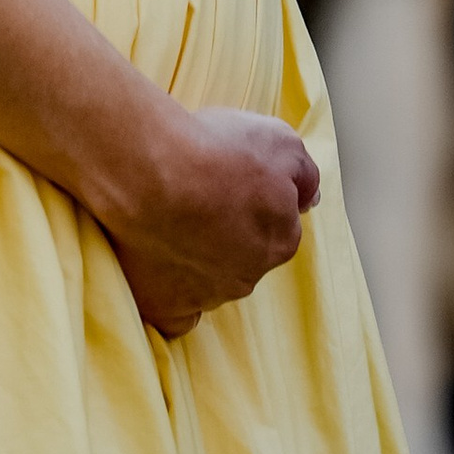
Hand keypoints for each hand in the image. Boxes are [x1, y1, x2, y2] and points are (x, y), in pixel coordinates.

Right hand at [101, 101, 320, 337]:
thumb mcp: (279, 141)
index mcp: (280, 240)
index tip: (229, 179)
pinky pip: (176, 312)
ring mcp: (206, 297)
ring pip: (209, 282)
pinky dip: (171, 295)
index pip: (277, 226)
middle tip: (197, 196)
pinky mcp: (165, 309)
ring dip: (196, 259)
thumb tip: (308, 197)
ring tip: (166, 219)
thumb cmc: (212, 151)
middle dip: (227, 233)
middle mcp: (248, 276)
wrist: (145, 173)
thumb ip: (303, 173)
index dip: (253, 200)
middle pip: (244, 257)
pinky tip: (159, 266)